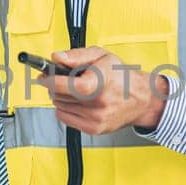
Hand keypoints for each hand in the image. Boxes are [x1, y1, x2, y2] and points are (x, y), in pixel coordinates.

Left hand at [37, 46, 170, 134]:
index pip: (72, 86)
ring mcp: (96, 118)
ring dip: (61, 97)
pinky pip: (64, 118)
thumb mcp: (102, 56)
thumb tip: (57, 57)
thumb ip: (77, 55)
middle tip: (62, 78)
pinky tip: (78, 101)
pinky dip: (65, 108)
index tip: (44, 77)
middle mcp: (100, 102)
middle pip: (60, 95)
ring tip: (76, 90)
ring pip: (59, 106)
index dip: (53, 81)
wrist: (140, 99)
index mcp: (102, 81)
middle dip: (55, 85)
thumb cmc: (121, 76)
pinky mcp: (93, 129)